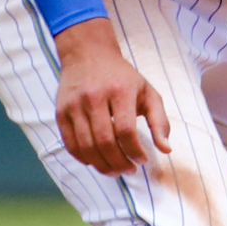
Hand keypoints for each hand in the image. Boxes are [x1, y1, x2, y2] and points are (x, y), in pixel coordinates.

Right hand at [53, 17, 171, 176]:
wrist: (88, 54)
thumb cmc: (123, 78)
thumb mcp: (148, 92)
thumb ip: (159, 121)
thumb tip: (166, 150)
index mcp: (119, 91)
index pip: (126, 131)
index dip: (134, 151)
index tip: (143, 160)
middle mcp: (94, 97)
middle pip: (104, 141)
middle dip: (119, 163)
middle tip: (129, 170)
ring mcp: (74, 105)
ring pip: (86, 146)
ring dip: (102, 165)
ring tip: (115, 171)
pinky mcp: (60, 112)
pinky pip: (70, 144)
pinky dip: (84, 158)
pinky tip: (96, 162)